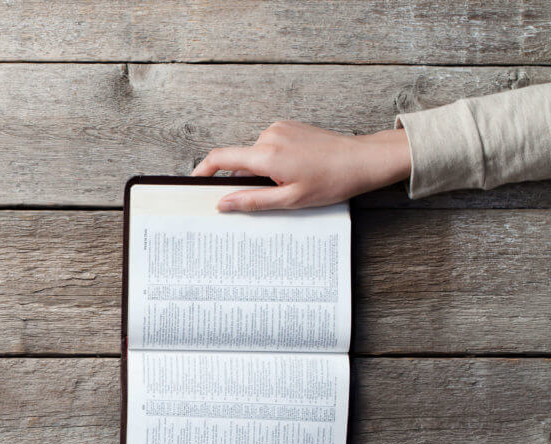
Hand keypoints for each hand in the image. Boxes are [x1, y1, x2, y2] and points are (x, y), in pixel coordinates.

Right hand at [192, 122, 410, 211]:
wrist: (362, 160)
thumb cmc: (332, 181)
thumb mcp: (290, 200)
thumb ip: (252, 201)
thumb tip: (223, 203)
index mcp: (267, 155)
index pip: (220, 158)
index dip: (202, 171)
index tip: (194, 182)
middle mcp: (269, 136)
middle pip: (239, 160)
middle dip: (244, 180)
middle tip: (264, 196)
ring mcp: (279, 128)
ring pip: (255, 154)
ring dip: (262, 171)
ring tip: (289, 183)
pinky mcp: (288, 126)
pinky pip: (268, 146)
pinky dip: (272, 160)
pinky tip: (295, 170)